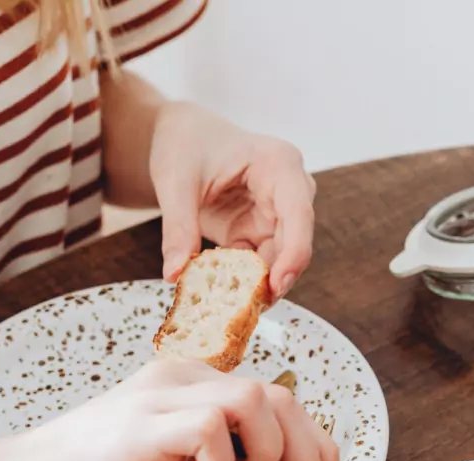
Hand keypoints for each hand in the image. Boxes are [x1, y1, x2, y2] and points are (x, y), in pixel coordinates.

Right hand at [0, 360, 339, 460]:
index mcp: (194, 388)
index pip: (283, 402)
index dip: (320, 450)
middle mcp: (182, 379)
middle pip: (282, 398)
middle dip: (310, 458)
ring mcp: (160, 396)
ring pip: (257, 401)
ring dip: (270, 457)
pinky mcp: (141, 424)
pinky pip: (210, 425)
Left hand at [148, 101, 315, 298]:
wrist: (181, 136)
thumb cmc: (185, 143)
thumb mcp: (175, 181)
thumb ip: (178, 227)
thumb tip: (175, 273)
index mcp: (279, 165)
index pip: (298, 215)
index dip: (294, 253)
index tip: (275, 286)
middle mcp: (288, 191)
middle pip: (293, 244)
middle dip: (274, 278)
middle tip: (247, 311)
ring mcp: (276, 214)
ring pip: (279, 260)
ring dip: (257, 285)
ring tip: (231, 310)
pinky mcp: (259, 232)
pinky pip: (258, 264)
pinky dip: (241, 281)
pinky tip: (222, 297)